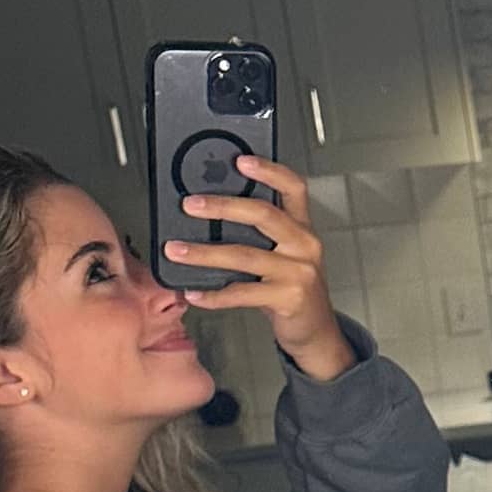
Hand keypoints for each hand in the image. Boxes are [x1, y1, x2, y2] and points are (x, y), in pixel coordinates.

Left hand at [168, 154, 355, 381]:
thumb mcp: (284, 254)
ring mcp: (298, 273)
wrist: (316, 331)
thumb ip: (260, 235)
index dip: (269, 171)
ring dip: (205, 253)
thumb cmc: (291, 287)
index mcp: (302, 228)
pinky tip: (193, 293)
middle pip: (264, 214)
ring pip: (245, 256)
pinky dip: (214, 295)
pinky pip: (243, 294)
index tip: (240, 161)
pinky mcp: (289, 299)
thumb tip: (208, 214)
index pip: (294, 188)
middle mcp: (304, 245)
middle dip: (223, 207)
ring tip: (175, 250)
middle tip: (190, 205)